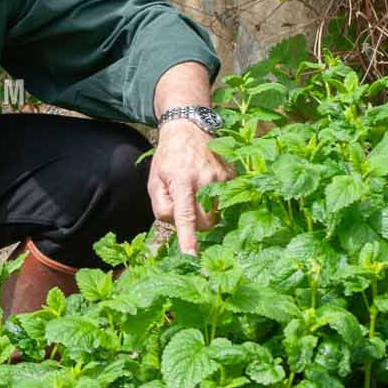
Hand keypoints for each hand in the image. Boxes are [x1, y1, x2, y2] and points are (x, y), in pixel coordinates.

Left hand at [148, 119, 233, 255]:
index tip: (191, 257)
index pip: (185, 216)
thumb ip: (161, 206)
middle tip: (184, 207)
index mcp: (182, 180)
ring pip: (216, 214)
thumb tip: (176, 224)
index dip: (188, 238)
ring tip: (194, 193)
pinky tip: (205, 186)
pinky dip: (214, 201)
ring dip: (205, 213)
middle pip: (204, 223)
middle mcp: (205, 180)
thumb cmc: (168, 159)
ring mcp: (222, 178)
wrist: (189, 130)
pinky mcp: (233, 176)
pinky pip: (224, 202)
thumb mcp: (154, 181)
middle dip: (195, 225)